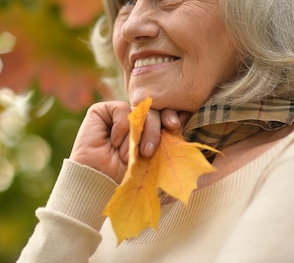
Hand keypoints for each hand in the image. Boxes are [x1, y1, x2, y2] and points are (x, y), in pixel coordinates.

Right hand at [69, 101, 186, 183]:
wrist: (98, 184)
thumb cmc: (125, 181)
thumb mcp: (154, 165)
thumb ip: (169, 151)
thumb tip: (196, 145)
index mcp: (149, 134)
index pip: (164, 119)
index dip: (171, 119)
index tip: (175, 127)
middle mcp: (135, 123)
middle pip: (153, 111)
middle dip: (157, 126)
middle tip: (153, 147)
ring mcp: (118, 117)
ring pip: (137, 111)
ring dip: (136, 133)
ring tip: (131, 155)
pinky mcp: (101, 112)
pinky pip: (119, 109)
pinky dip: (120, 127)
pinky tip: (115, 143)